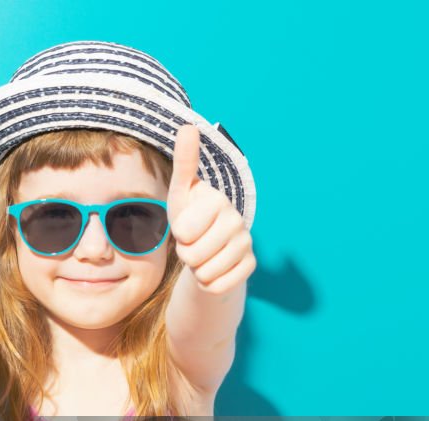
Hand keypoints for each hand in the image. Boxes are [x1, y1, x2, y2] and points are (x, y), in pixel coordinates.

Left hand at [166, 124, 255, 294]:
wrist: (207, 251)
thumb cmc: (190, 219)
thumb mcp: (180, 194)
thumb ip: (184, 163)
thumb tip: (188, 126)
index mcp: (218, 201)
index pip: (184, 231)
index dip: (178, 234)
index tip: (186, 225)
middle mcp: (237, 220)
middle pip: (192, 254)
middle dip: (185, 254)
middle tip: (193, 243)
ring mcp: (246, 244)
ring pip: (204, 272)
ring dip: (196, 269)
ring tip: (202, 254)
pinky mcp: (250, 266)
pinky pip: (216, 285)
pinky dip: (208, 283)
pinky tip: (214, 268)